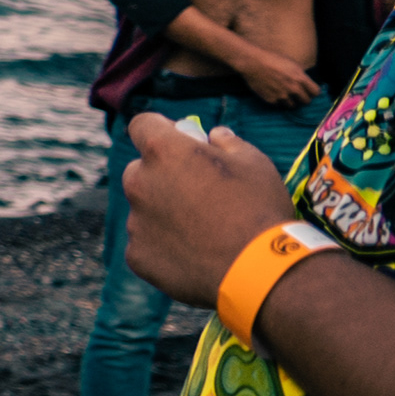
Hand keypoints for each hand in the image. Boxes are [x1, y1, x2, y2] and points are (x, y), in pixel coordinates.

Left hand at [115, 113, 306, 306]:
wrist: (258, 270)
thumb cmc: (259, 208)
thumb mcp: (253, 162)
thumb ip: (226, 142)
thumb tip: (213, 134)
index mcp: (163, 151)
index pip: (142, 125)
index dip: (160, 130)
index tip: (177, 140)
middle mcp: (139, 183)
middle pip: (141, 170)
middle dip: (162, 176)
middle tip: (197, 193)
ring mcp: (135, 222)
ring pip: (144, 209)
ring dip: (164, 213)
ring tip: (202, 231)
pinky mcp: (137, 255)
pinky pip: (147, 243)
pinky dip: (164, 246)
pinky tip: (195, 255)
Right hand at [226, 43, 321, 108]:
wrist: (252, 62)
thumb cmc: (272, 58)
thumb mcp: (292, 63)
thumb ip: (300, 74)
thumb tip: (306, 82)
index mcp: (300, 78)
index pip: (316, 92)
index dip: (313, 91)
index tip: (309, 91)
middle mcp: (293, 89)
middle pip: (306, 101)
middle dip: (304, 98)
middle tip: (299, 95)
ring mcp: (282, 96)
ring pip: (293, 106)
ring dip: (291, 102)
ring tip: (286, 95)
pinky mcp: (271, 100)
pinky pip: (280, 105)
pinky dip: (279, 102)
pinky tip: (275, 94)